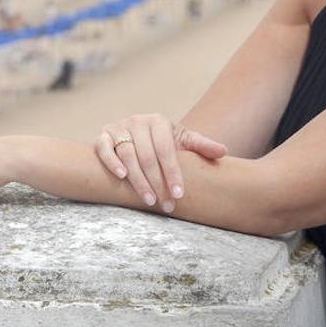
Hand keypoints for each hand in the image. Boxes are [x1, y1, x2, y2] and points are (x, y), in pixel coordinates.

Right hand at [96, 115, 226, 212]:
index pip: (166, 150)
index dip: (173, 173)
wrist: (137, 135)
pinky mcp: (103, 135)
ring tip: (149, 200)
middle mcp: (137, 121)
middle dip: (157, 183)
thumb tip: (223, 152)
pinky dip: (111, 161)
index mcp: (158, 121)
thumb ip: (201, 145)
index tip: (180, 194)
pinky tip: (122, 177)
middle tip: (166, 205)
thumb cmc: (163, 142)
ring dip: (138, 180)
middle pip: (147, 156)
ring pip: (127, 155)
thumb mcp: (182, 141)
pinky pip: (104, 148)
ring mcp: (118, 127)